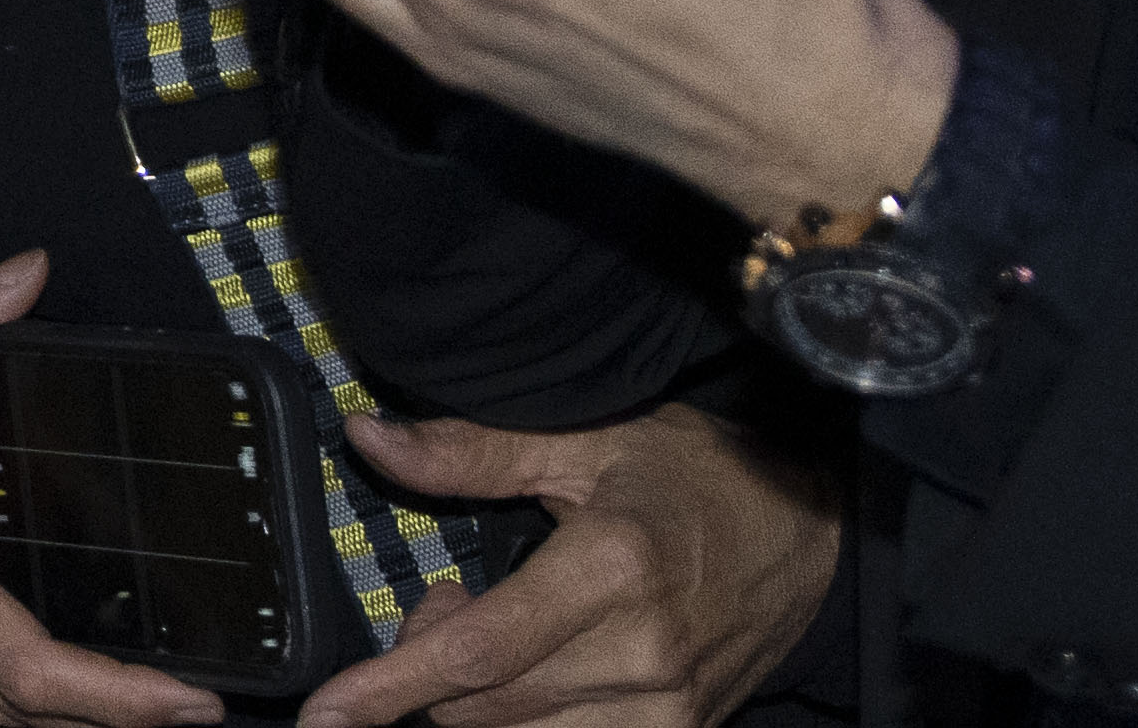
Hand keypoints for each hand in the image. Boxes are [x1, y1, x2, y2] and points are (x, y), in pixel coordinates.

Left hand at [295, 400, 841, 727]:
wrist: (811, 533)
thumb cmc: (694, 475)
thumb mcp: (585, 441)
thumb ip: (472, 452)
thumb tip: (369, 438)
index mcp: (610, 570)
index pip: (477, 653)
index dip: (390, 687)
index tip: (326, 712)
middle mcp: (641, 652)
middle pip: (488, 705)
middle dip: (429, 669)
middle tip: (446, 600)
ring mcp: (668, 706)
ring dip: (477, 699)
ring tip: (497, 626)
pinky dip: (527, 721)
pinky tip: (532, 671)